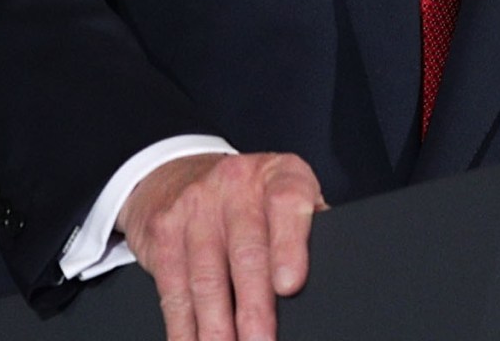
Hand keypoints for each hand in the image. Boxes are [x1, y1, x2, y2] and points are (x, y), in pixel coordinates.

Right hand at [117, 152, 324, 340]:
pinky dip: (184, 327)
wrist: (179, 174)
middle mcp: (234, 184)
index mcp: (278, 175)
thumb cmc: (250, 200)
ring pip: (207, 278)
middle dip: (253, 308)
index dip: (289, 246)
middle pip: (245, 252)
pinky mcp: (163, 230)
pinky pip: (173, 288)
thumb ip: (309, 228)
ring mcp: (194, 206)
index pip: (287, 204)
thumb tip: (336, 275)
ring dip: (216, 327)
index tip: (290, 286)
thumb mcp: (285, 196)